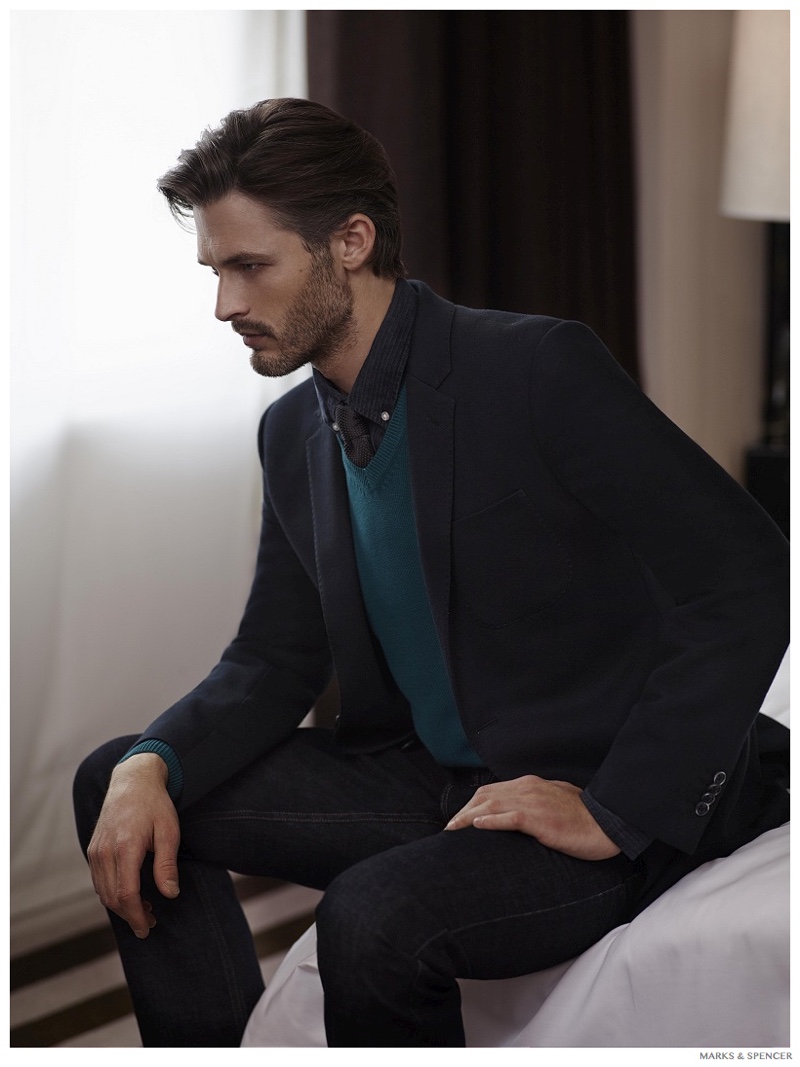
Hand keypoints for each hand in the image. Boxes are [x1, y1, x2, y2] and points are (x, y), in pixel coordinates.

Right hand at [86, 753, 180, 937]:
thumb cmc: (155, 804)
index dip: (136, 916)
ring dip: (121, 906)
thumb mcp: (169, 831)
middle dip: (130, 915)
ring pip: (103, 892)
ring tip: (144, 909)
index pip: (126, 894)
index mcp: (125, 847)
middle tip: (151, 922)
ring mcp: (96, 850)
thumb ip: (167, 864)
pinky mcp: (93, 849)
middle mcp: (105, 851)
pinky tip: (130, 893)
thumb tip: (170, 894)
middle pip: (112, 898)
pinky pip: (99, 880)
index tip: (147, 928)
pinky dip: (112, 893)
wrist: (133, 780)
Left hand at [444, 775, 620, 860]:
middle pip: (485, 796)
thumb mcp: (555, 801)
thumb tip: (518, 813)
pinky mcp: (542, 819)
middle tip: (449, 830)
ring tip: (452, 830)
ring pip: (492, 805)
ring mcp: (534, 802)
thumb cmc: (584, 817)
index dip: (471, 805)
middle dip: (462, 812)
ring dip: (468, 817)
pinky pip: (511, 817)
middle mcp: (528, 788)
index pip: (491, 791)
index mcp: (530, 785)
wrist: (608, 823)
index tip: (458, 820)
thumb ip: (535, 802)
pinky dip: (491, 820)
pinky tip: (477, 826)